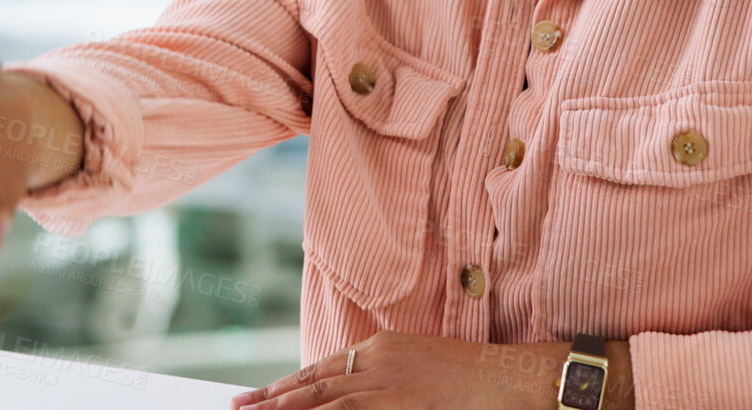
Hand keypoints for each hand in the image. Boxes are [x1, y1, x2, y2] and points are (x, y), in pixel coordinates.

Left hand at [231, 332, 633, 409]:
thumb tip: (357, 400)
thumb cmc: (478, 381)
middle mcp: (376, 359)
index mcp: (382, 348)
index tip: (256, 398)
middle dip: (271, 399)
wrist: (514, 376)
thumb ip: (390, 382)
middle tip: (237, 409)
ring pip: (321, 399)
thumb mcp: (424, 373)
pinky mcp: (398, 399)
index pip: (322, 369)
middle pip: (312, 382)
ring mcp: (386, 380)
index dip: (286, 385)